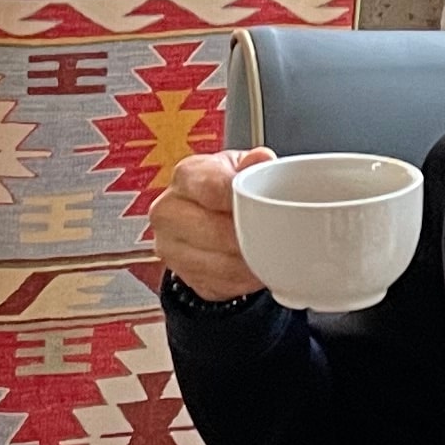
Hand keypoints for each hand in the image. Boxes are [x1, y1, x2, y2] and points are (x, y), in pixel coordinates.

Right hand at [152, 152, 259, 302]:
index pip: (212, 189)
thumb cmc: (222, 187)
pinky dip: (244, 280)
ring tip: (271, 254)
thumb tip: (263, 159)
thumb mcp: (238, 166)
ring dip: (250, 263)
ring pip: (219, 264)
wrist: (204, 214)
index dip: (242, 201)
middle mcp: (168, 212)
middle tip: (276, 236)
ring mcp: (171, 248)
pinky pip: (221, 284)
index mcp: (185, 177)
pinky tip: (257, 269)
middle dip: (249, 236)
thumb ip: (252, 163)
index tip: (265, 207)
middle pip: (215, 231)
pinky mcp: (184, 276)